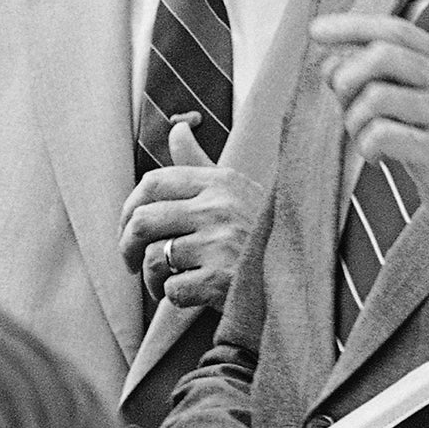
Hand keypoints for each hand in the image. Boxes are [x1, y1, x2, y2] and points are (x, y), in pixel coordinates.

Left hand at [120, 118, 265, 312]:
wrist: (301, 275)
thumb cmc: (262, 233)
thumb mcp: (237, 190)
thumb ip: (200, 162)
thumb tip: (177, 129)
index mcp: (220, 182)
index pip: (153, 183)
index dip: (129, 208)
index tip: (128, 228)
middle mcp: (218, 208)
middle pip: (143, 220)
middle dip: (126, 246)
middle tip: (131, 263)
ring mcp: (220, 244)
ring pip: (154, 258)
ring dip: (150, 279)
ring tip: (162, 285)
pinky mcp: (222, 280)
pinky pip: (172, 289)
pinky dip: (173, 298)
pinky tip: (188, 296)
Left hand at [310, 13, 428, 267]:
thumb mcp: (418, 105)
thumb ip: (380, 79)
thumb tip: (329, 65)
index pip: (396, 29)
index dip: (353, 26)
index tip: (316, 30)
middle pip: (384, 54)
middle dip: (347, 76)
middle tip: (341, 102)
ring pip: (376, 96)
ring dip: (353, 120)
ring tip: (364, 138)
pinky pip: (381, 135)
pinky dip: (366, 147)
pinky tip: (379, 159)